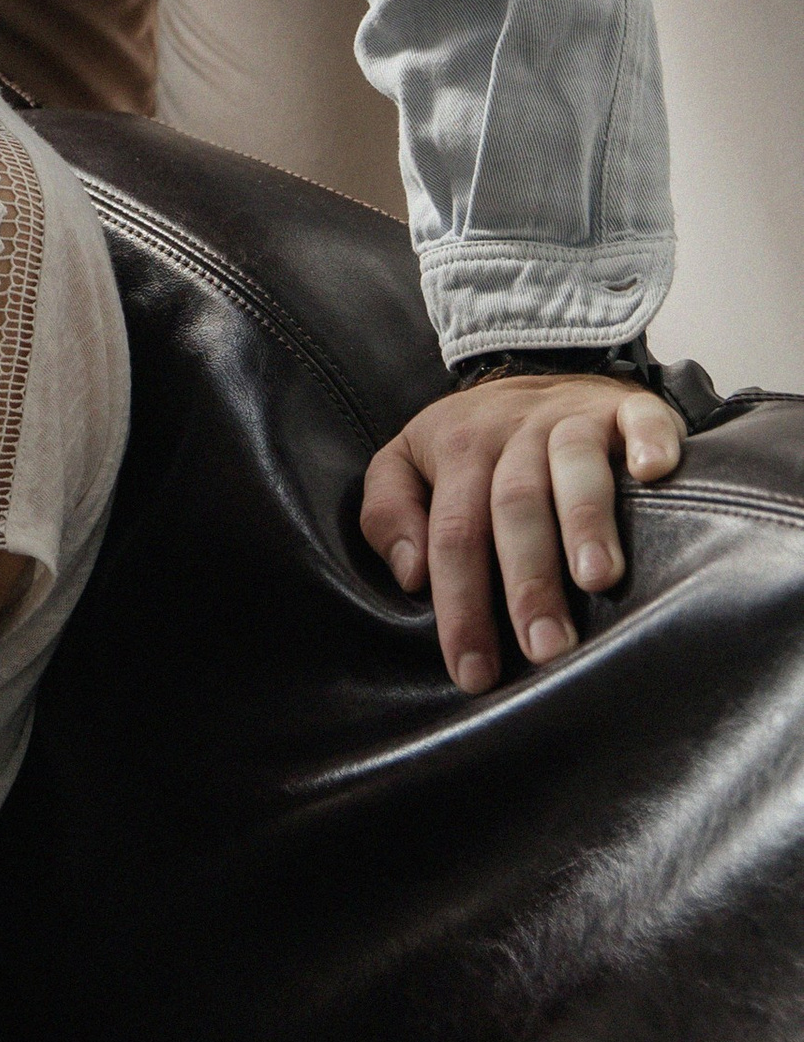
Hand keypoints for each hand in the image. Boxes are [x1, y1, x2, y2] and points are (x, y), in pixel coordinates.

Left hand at [361, 377, 685, 690]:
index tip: (475, 672)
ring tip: (597, 581)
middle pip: (514, 506)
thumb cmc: (474, 440)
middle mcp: (515, 432)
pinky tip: (652, 475)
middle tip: (544, 647)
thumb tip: (411, 575)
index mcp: (458, 449)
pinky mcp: (627, 406)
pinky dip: (650, 443)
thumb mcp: (407, 462)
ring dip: (586, 522)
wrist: (539, 369)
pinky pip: (641, 419)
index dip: (462, 604)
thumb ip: (388, 514)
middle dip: (528, 580)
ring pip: (575, 467)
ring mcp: (574, 416)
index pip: (454, 534)